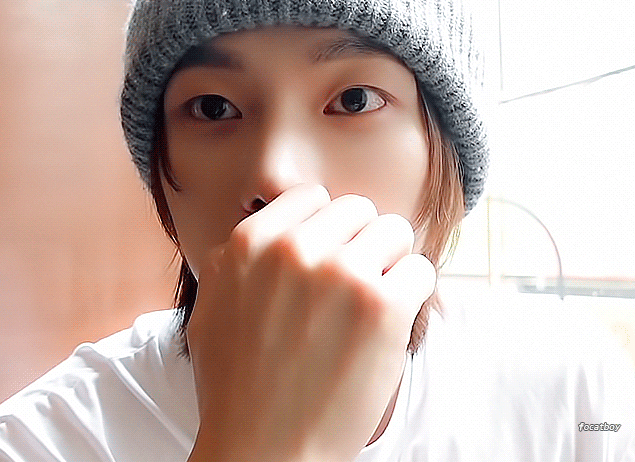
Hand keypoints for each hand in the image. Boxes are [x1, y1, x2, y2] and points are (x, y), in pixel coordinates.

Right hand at [186, 184, 435, 461]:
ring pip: (395, 231)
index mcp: (250, 242)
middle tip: (352, 286)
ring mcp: (340, 274)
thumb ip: (243, 257)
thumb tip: (279, 226)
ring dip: (390, 264)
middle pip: (358, 209)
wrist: (265, 448)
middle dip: (360, 243)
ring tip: (371, 304)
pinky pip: (421, 269)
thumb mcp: (213, 305)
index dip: (325, 229)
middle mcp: (294, 248)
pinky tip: (390, 322)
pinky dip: (413, 293)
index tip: (328, 257)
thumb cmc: (238, 385)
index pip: (312, 197)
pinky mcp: (382, 307)